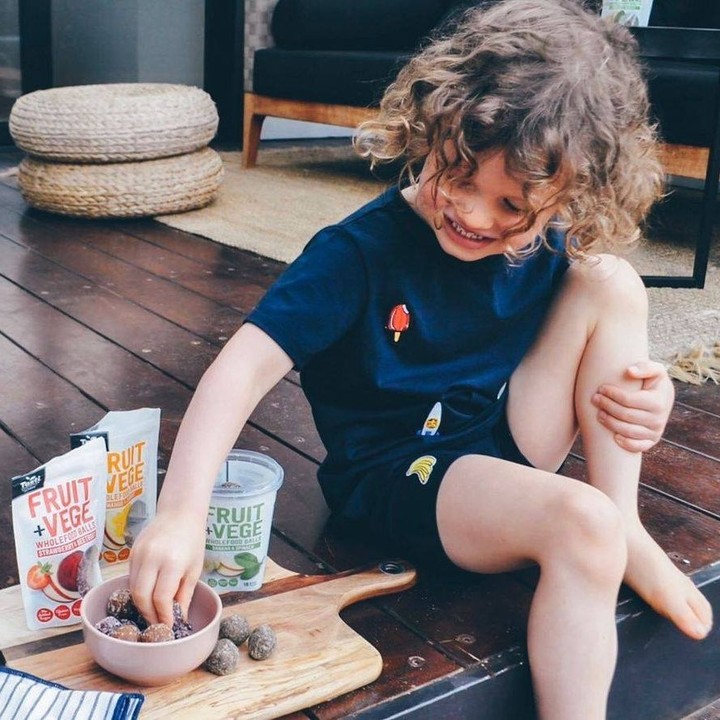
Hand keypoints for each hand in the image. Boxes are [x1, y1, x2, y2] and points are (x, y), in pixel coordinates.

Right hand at [128, 511, 205, 626]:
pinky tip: (146, 595)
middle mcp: (152, 558)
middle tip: (156, 624)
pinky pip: (131, 577)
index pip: (161, 598)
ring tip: (152, 613)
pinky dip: (137, 589)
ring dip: (141, 604)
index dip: (163, 616)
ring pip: (133, 588)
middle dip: (148, 614)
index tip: (168, 626)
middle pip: (141, 596)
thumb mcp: (194, 568)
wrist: (179, 513)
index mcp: (172, 562)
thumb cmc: (192, 540)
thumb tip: (180, 619)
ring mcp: (139, 553)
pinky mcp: (132, 551)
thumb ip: (185, 594)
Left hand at [592, 361, 673, 452]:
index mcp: (658, 401)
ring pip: (628, 431)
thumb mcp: (656, 370)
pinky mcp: (652, 440)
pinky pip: (638, 447)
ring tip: (598, 414)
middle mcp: (658, 418)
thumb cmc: (654, 382)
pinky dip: (626, 443)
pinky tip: (614, 437)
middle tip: (594, 399)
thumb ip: (645, 367)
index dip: (612, 394)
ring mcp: (655, 431)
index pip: (628, 400)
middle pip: (625, 415)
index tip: (601, 388)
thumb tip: (629, 371)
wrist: (663, 398)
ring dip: (610, 423)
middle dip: (607, 406)